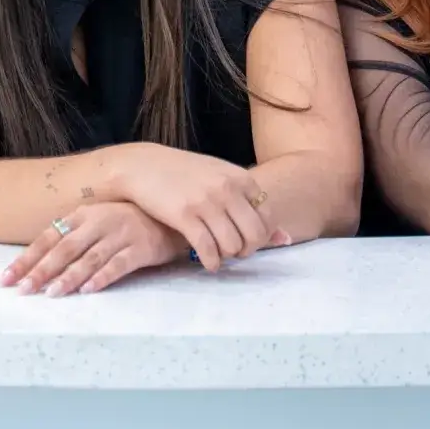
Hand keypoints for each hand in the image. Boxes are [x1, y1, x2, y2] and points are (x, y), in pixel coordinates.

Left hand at [2, 201, 189, 295]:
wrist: (170, 214)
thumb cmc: (127, 220)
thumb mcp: (96, 220)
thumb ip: (71, 235)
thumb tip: (36, 261)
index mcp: (82, 214)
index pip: (48, 238)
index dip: (27, 258)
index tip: (7, 278)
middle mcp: (98, 222)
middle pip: (64, 249)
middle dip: (41, 271)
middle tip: (23, 290)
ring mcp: (120, 234)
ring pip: (89, 258)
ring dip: (69, 277)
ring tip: (51, 294)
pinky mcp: (141, 248)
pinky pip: (118, 265)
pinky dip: (102, 277)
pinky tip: (88, 290)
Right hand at [110, 147, 282, 270]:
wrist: (143, 166)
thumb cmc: (185, 174)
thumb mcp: (221, 179)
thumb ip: (251, 204)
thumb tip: (286, 238)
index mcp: (240, 178)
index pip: (267, 218)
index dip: (260, 235)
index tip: (246, 238)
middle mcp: (227, 189)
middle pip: (254, 235)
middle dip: (247, 250)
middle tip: (235, 251)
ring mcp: (206, 202)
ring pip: (232, 245)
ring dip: (228, 256)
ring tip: (219, 254)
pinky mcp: (184, 216)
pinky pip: (208, 249)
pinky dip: (212, 262)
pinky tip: (208, 263)